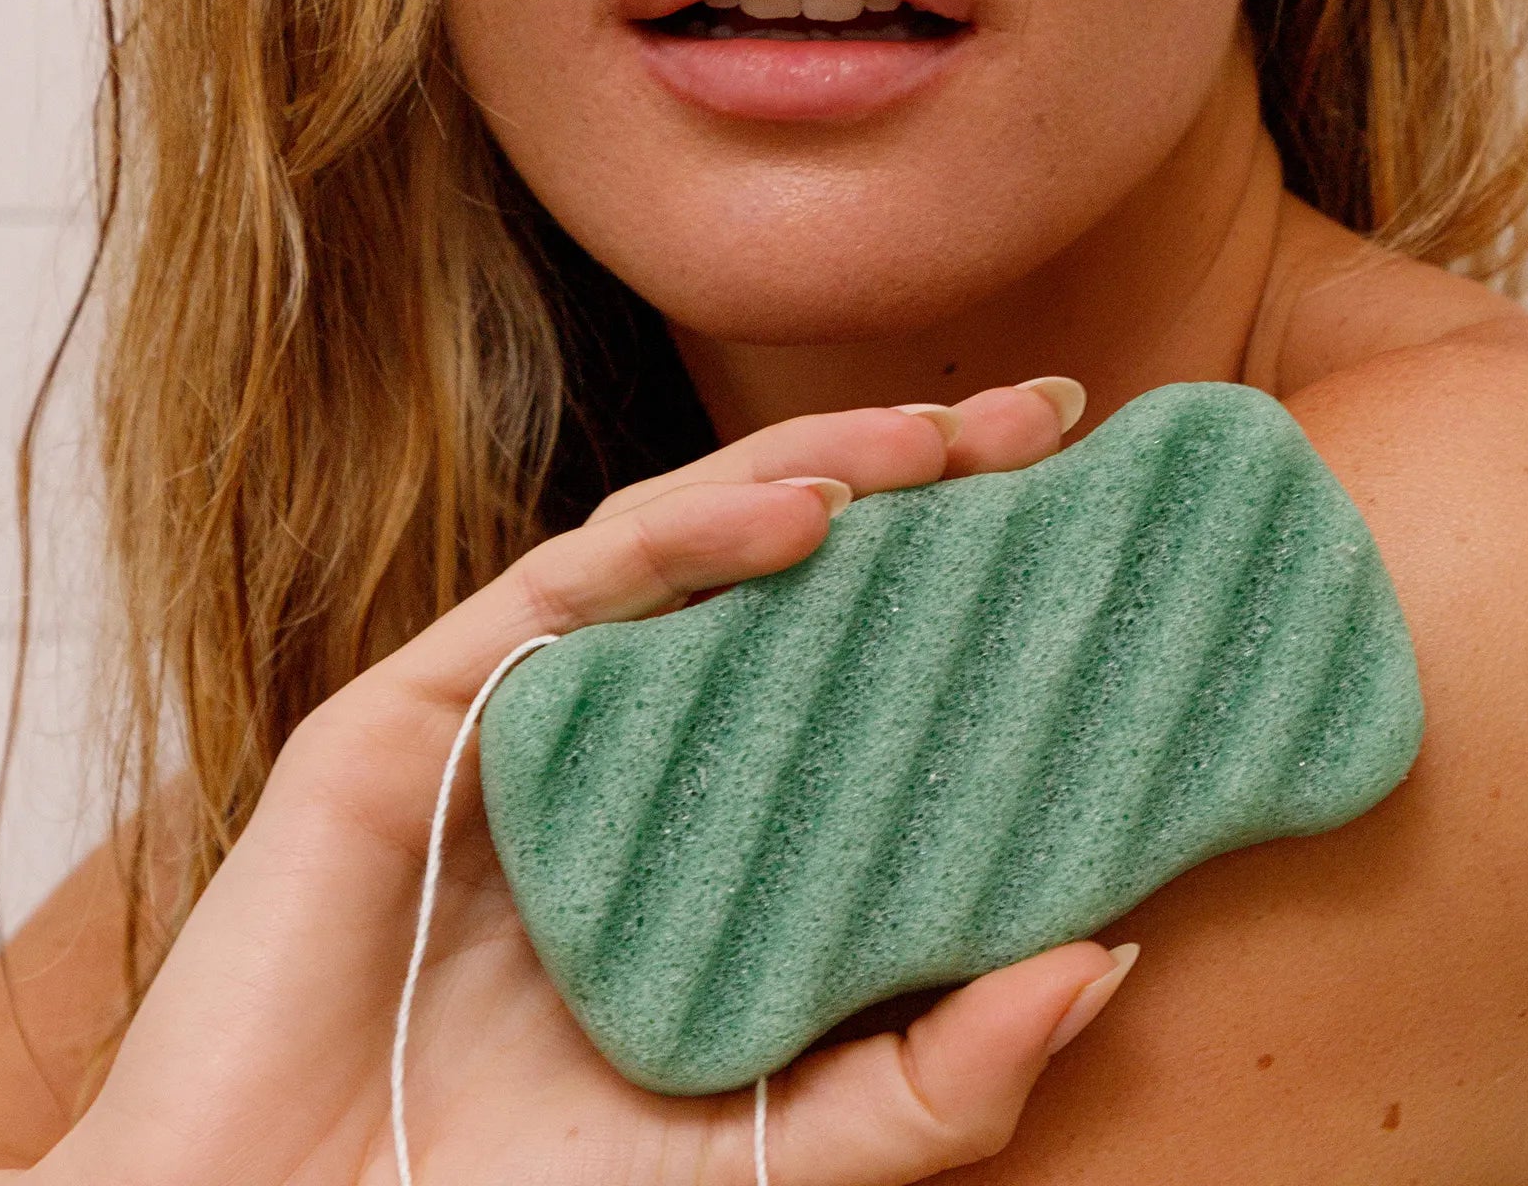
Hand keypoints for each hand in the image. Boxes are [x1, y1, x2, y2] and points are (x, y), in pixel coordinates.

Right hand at [9, 382, 1136, 1185]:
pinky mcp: (419, 709)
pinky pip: (575, 592)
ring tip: (950, 438)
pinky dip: (696, 532)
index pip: (855, 656)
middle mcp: (629, 742)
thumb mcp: (775, 1151)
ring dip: (823, 465)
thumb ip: (931, 1083)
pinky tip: (811, 509)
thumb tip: (1108, 962)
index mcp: (709, 818)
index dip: (966, 575)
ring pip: (689, 541)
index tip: (1089, 513)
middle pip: (788, 566)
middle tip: (1050, 414)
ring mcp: (525, 715)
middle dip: (917, 471)